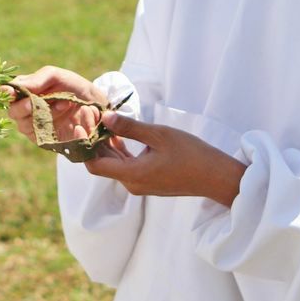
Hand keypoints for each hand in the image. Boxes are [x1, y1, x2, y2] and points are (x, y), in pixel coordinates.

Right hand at [4, 66, 107, 144]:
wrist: (98, 105)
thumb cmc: (75, 87)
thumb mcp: (57, 76)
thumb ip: (36, 79)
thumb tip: (16, 87)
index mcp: (26, 91)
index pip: (6, 93)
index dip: (6, 93)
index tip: (11, 92)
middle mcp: (27, 109)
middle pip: (13, 112)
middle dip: (24, 107)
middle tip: (35, 101)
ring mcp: (36, 125)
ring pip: (24, 126)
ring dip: (42, 114)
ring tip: (63, 103)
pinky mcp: (45, 139)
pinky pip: (38, 136)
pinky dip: (50, 125)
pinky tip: (63, 113)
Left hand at [86, 112, 245, 207]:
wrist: (216, 176)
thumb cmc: (191, 154)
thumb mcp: (159, 135)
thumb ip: (130, 127)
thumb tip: (105, 118)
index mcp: (132, 175)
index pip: (94, 164)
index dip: (84, 144)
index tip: (83, 124)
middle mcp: (132, 183)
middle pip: (102, 163)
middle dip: (93, 140)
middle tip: (90, 116)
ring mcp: (140, 184)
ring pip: (114, 165)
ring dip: (106, 145)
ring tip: (101, 120)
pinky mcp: (148, 180)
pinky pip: (126, 166)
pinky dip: (119, 151)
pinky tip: (118, 133)